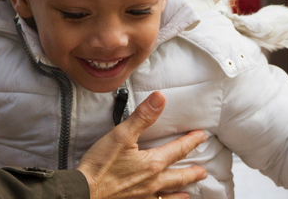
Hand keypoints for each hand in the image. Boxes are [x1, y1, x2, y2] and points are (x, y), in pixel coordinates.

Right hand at [77, 93, 209, 198]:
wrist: (84, 192)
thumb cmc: (100, 165)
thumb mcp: (121, 135)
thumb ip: (143, 117)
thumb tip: (160, 98)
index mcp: (153, 164)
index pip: (178, 150)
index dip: (191, 142)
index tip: (202, 136)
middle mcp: (153, 183)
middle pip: (179, 176)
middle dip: (192, 172)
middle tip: (203, 171)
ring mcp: (144, 197)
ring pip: (170, 195)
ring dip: (182, 192)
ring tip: (189, 192)